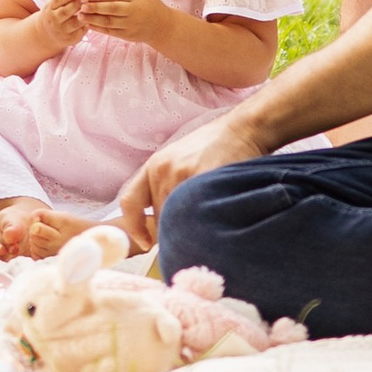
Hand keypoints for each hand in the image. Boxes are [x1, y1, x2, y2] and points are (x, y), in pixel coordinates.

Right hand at [27, 0, 91, 54]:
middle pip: (65, 12)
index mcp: (49, 9)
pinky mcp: (70, 39)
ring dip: (84, 15)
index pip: (57, 1)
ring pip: (74, 23)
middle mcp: (54, 20)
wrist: (47, 34)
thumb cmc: (55, 13)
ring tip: (92, 7)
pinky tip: (92, 19)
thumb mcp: (55, 4)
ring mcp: (61, 31)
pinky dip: (87, 25)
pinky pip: (80, 32)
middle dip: (77, 4)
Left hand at [61, 0, 179, 52]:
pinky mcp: (128, 35)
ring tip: (80, 16)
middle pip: (111, 9)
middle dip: (94, 7)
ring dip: (93, 19)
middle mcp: (133, 12)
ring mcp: (131, 25)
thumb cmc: (149, 5)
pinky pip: (111, 32)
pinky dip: (99, 29)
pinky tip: (89, 25)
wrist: (162, 26)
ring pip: (109, 22)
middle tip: (81, 5)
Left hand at [117, 106, 271, 250]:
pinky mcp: (204, 178)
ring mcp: (183, 174)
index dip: (134, 228)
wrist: (241, 129)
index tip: (145, 242)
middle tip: (192, 233)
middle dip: (173, 230)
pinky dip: (205, 225)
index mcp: (154, 166)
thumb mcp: (178, 161)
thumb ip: (165, 188)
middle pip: (159, 219)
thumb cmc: (213, 148)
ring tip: (208, 224)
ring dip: (190, 230)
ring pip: (177, 220)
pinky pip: (198, 215)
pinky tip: (216, 221)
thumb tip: (160, 229)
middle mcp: (163, 170)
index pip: (130, 202)